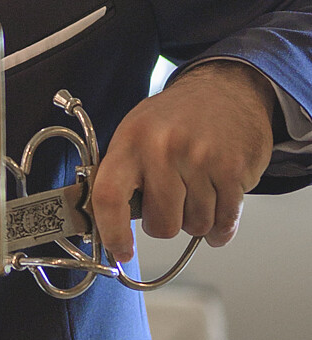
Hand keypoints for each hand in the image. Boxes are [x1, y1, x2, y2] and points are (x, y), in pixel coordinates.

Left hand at [90, 62, 276, 265]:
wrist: (225, 89)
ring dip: (196, 220)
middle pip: (162, 223)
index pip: (109, 197)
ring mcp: (201, 159)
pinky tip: (218, 210)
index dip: (112, 232)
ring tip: (195, 192)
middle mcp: (164, 150)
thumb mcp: (134, 133)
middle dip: (165, 224)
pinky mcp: (234, 168)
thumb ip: (121, 175)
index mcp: (130, 142)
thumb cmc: (173, 117)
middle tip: (170, 204)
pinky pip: (226, 220)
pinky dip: (222, 225)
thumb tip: (104, 224)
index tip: (121, 251)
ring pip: (196, 225)